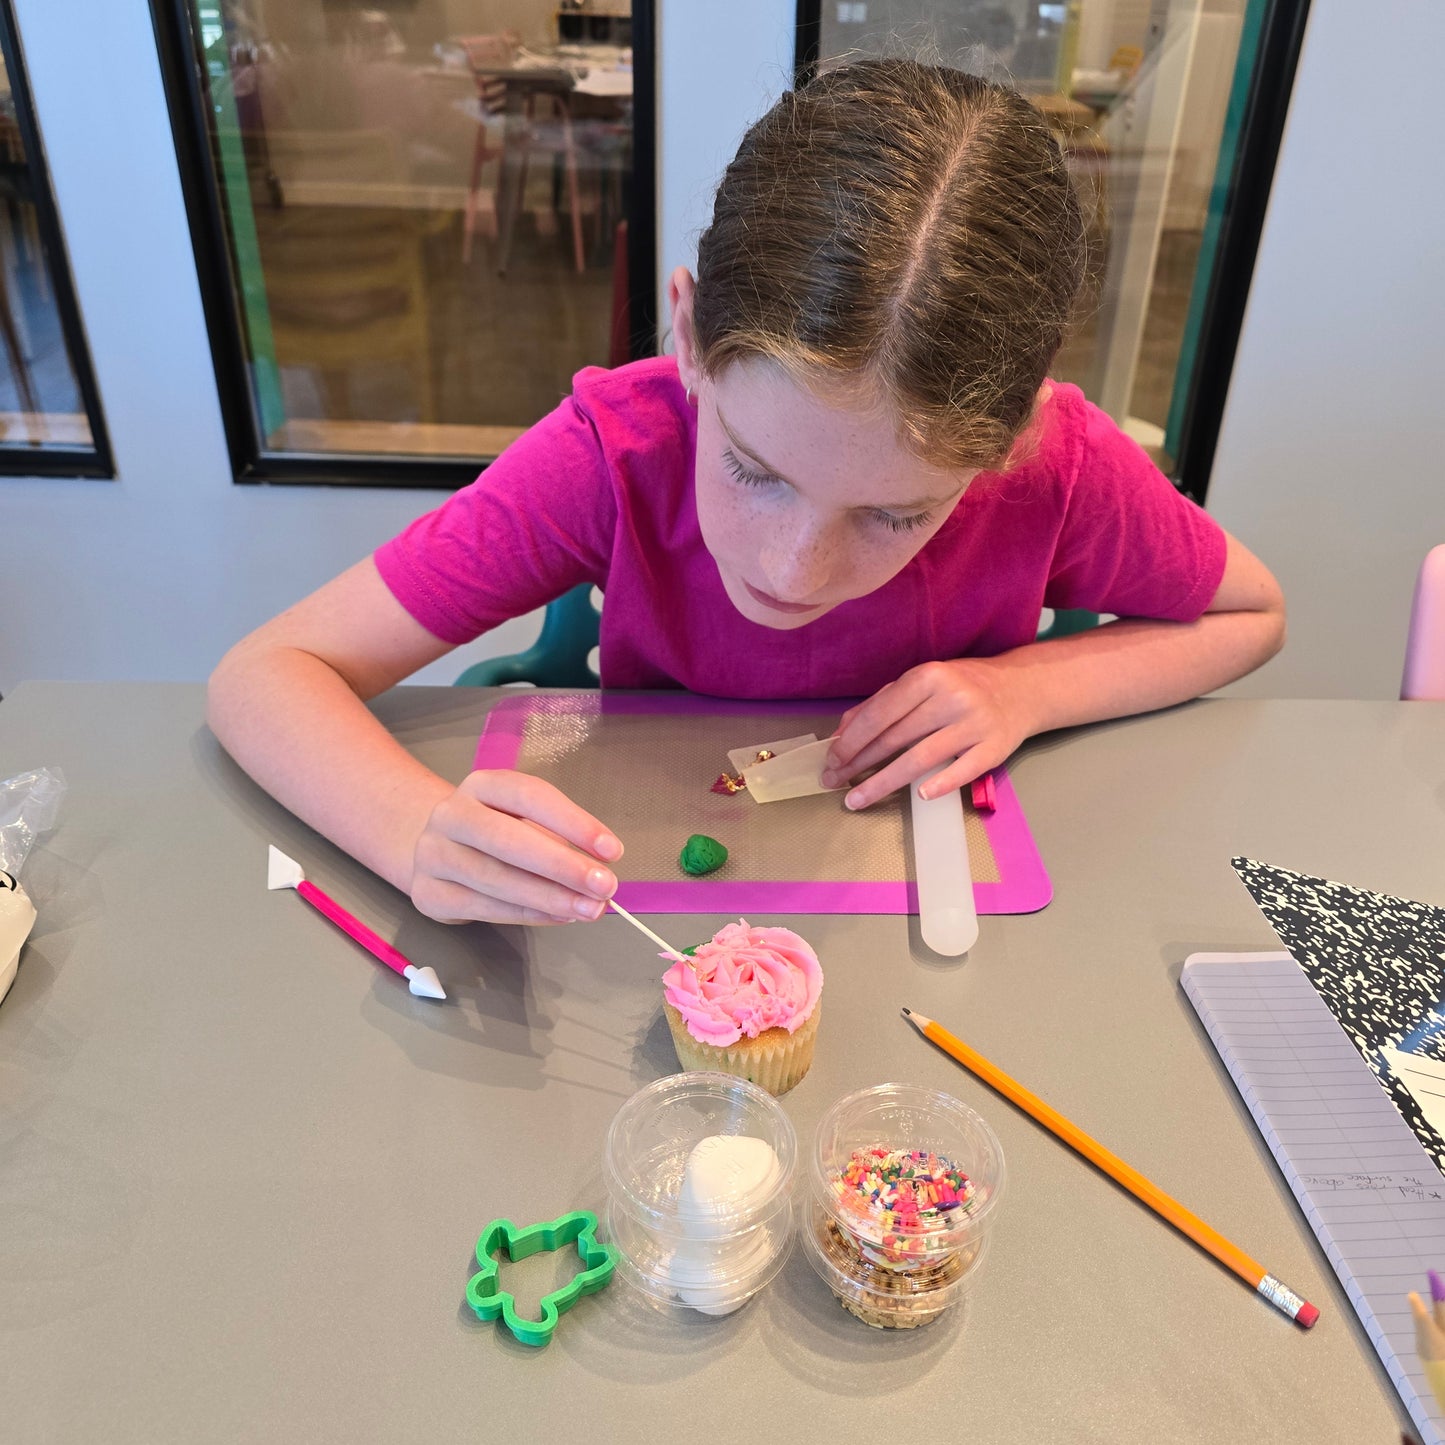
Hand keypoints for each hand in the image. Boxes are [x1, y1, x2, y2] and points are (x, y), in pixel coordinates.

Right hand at [409, 770, 622, 925]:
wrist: (436, 849)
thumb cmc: (496, 831)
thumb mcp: (523, 819)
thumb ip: (558, 838)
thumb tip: (598, 871)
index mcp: (482, 785)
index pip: (530, 796)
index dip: (574, 823)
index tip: (613, 850)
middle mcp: (451, 814)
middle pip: (509, 840)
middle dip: (563, 866)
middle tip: (604, 887)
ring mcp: (433, 854)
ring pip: (496, 878)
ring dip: (550, 898)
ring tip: (589, 909)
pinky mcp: (428, 893)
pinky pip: (484, 907)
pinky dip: (527, 914)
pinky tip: (558, 916)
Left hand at [821, 659, 1032, 808]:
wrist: (1021, 689)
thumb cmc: (961, 687)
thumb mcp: (921, 683)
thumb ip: (881, 704)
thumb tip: (841, 733)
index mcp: (929, 677)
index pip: (880, 713)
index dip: (851, 740)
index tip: (831, 760)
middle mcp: (951, 698)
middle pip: (895, 738)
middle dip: (858, 763)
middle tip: (833, 782)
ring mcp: (974, 724)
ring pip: (920, 759)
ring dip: (883, 783)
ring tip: (856, 800)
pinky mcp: (994, 749)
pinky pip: (962, 771)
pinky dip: (940, 784)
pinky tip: (918, 796)